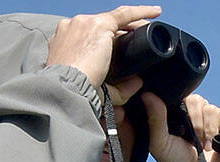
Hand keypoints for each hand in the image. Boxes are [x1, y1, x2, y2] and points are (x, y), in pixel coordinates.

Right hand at [46, 6, 162, 90]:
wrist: (65, 86)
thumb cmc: (73, 91)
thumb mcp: (95, 90)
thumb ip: (116, 89)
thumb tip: (137, 84)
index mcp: (63, 42)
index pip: (88, 37)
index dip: (105, 43)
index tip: (116, 50)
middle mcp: (72, 28)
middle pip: (103, 27)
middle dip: (121, 34)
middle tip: (138, 43)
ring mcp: (84, 23)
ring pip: (115, 20)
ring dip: (134, 24)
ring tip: (150, 30)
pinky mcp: (99, 24)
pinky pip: (125, 14)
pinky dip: (142, 12)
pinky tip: (156, 12)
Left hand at [143, 93, 219, 161]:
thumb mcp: (160, 145)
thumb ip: (154, 119)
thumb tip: (147, 94)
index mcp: (172, 118)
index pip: (171, 97)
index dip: (170, 102)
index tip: (171, 120)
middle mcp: (189, 115)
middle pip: (187, 97)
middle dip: (187, 118)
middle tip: (188, 137)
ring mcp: (206, 117)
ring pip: (200, 103)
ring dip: (199, 126)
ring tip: (200, 146)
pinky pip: (215, 111)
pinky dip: (211, 129)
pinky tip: (211, 144)